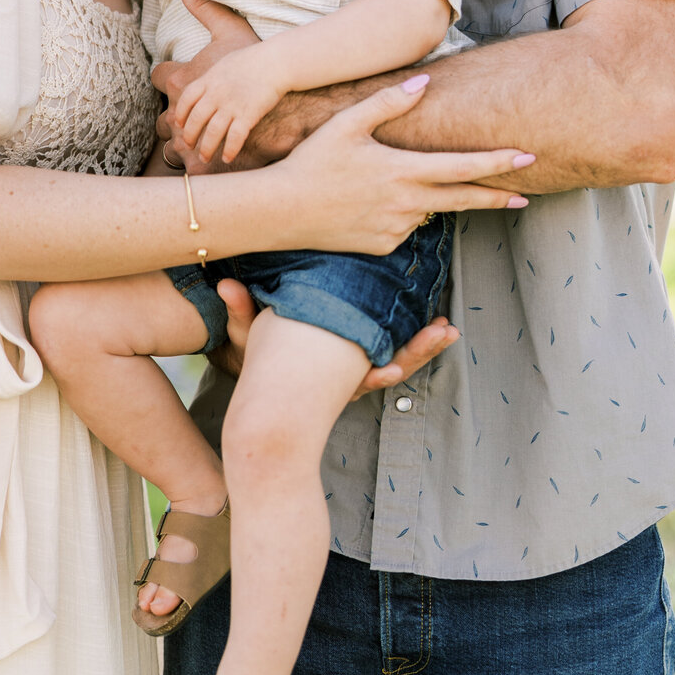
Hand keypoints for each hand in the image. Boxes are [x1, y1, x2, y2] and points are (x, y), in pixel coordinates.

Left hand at [175, 45, 282, 164]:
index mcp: (209, 79)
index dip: (181, 113)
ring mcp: (231, 105)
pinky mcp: (248, 115)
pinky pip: (235, 137)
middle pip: (196, 119)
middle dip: (189, 136)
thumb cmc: (255, 57)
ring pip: (212, 132)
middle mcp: (216, 93)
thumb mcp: (226, 56)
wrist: (277, 61)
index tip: (179, 124)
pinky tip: (227, 158)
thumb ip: (213, 70)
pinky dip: (229, 150)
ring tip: (205, 157)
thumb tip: (208, 76)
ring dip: (206, 148)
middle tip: (188, 145)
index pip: (187, 99)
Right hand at [206, 279, 455, 400]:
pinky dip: (421, 345)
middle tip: (442, 333)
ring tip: (449, 330)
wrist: (269, 390)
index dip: (377, 373)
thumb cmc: (262, 360)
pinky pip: (400, 354)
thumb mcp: (249, 337)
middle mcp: (349, 378)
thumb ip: (241, 311)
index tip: (393, 368)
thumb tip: (225, 284)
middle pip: (390, 368)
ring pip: (402, 361)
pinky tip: (440, 329)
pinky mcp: (368, 359)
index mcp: (327, 375)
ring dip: (426, 347)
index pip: (357, 376)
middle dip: (417, 352)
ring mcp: (361, 371)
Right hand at [277, 78, 533, 255]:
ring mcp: (395, 229)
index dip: (498, 163)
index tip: (527, 158)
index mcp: (402, 170)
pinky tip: (372, 203)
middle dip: (497, 197)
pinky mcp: (382, 246)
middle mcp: (406, 204)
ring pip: (428, 212)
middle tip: (525, 196)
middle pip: (464, 200)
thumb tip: (424, 82)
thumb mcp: (347, 124)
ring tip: (396, 186)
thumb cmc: (311, 161)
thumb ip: (388, 102)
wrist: (281, 211)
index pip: (462, 166)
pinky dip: (401, 214)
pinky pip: (404, 228)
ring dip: (432, 200)